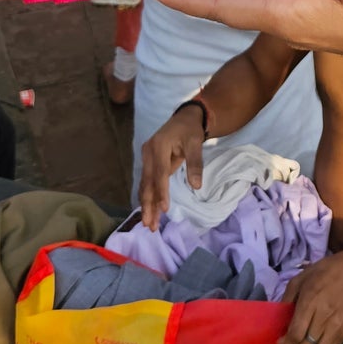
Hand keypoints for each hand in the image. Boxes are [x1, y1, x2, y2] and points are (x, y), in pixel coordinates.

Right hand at [139, 101, 203, 226]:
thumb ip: (195, 163)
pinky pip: (147, 182)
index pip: (160, 173)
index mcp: (158, 146)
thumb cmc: (190, 130)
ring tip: (149, 224)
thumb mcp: (196, 142)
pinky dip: (148, 197)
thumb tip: (197, 186)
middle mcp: (148, 153)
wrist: (184, 118)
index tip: (164, 209)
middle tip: (150, 226)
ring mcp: (146, 158)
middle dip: (149, 205)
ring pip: (145, 185)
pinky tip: (148, 211)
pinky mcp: (148, 163)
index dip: (161, 192)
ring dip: (146, 205)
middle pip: (148, 182)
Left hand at [279, 250, 342, 343]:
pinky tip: (318, 336)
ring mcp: (337, 325)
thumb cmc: (324, 272)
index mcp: (311, 300)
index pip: (296, 334)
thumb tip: (280, 321)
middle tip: (293, 340)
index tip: (281, 342)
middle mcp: (324, 316)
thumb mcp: (300, 278)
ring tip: (305, 341)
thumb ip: (287, 299)